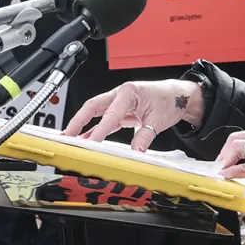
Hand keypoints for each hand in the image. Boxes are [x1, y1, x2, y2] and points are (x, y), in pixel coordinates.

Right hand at [63, 78, 203, 151]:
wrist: (178, 96)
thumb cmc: (169, 100)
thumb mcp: (158, 119)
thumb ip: (145, 136)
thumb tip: (136, 152)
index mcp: (128, 92)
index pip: (110, 114)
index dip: (99, 130)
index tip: (90, 143)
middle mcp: (120, 95)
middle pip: (92, 107)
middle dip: (78, 122)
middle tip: (67, 136)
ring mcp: (119, 103)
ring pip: (95, 114)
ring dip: (82, 126)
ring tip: (70, 139)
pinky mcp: (121, 112)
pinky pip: (104, 121)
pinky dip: (94, 130)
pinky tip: (86, 140)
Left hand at [215, 125, 244, 197]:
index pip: (244, 136)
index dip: (229, 149)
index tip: (223, 161)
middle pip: (236, 139)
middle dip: (223, 153)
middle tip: (219, 167)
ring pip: (238, 147)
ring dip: (225, 160)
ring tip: (221, 171)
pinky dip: (233, 171)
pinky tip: (227, 176)